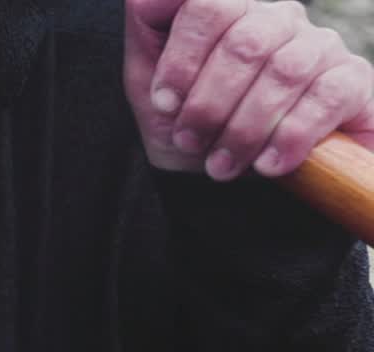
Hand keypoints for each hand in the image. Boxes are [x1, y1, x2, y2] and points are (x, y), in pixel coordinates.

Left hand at [124, 0, 373, 180]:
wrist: (230, 182)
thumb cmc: (188, 124)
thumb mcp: (150, 79)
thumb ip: (149, 25)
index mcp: (232, 13)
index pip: (209, 7)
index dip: (182, 61)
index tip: (164, 105)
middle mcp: (279, 20)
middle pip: (246, 44)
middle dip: (209, 104)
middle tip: (191, 141)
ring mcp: (320, 47)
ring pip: (285, 72)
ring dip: (245, 129)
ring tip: (221, 164)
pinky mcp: (352, 81)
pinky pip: (327, 98)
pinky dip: (291, 137)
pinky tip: (267, 164)